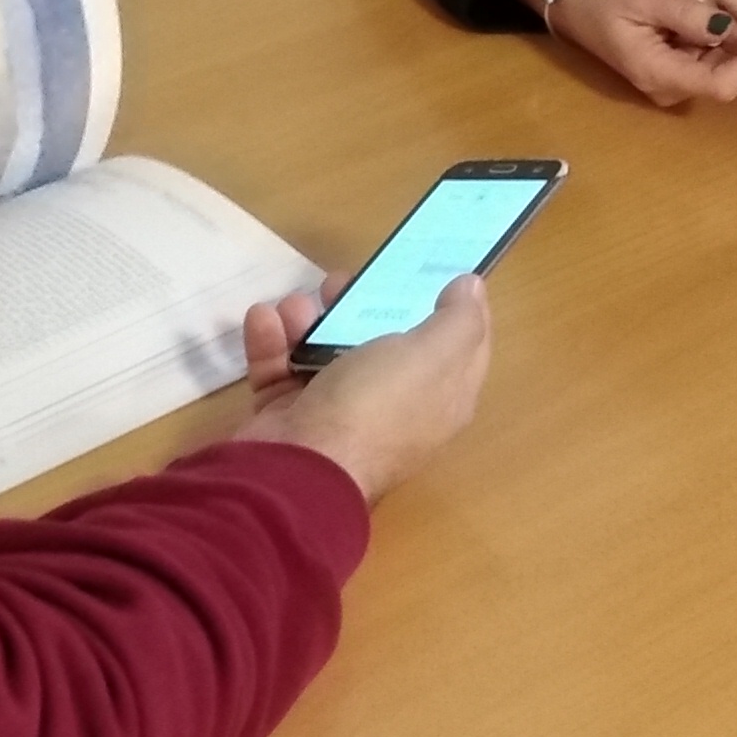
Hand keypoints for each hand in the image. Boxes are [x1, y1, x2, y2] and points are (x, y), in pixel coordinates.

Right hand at [235, 277, 489, 504]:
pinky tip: (263, 319)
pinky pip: (280, 369)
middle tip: (341, 280)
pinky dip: (270, 342)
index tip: (437, 267)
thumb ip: (459, 319)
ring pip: (324, 351)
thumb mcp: (433, 356)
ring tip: (294, 306)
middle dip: (362, 305)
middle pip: (382, 342)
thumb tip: (473, 287)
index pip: (457, 347)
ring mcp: (334, 413)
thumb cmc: (375, 406)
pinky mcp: (288, 415)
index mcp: (437, 397)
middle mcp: (390, 406)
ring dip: (307, 320)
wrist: (297, 470)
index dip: (451, 307)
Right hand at [514, 0, 736, 109]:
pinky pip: (707, 52)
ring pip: (720, 62)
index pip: (724, 85)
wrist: (568, 1)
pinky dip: (715, 29)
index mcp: (660, 73)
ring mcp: (671, 78)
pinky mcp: (674, 64)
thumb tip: (728, 25)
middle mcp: (669, 85)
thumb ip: (683, 13)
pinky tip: (706, 3)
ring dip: (731, 33)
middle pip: (726, 74)